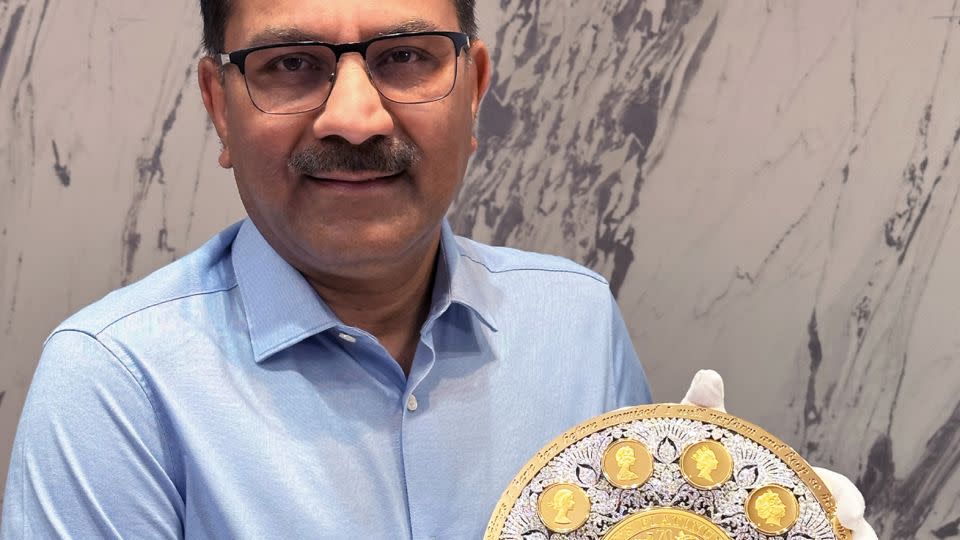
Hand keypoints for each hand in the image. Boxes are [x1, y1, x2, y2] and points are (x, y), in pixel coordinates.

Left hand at [681, 370, 877, 539]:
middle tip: (853, 539)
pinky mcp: (768, 539)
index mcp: (791, 477)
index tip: (849, 513)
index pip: (834, 488)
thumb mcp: (702, 433)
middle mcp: (796, 508)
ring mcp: (787, 529)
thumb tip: (708, 377)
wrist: (667, 490)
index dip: (848, 498)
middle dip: (858, 533)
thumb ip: (705, 408)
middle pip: (841, 524)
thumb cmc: (697, 457)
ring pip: (825, 538)